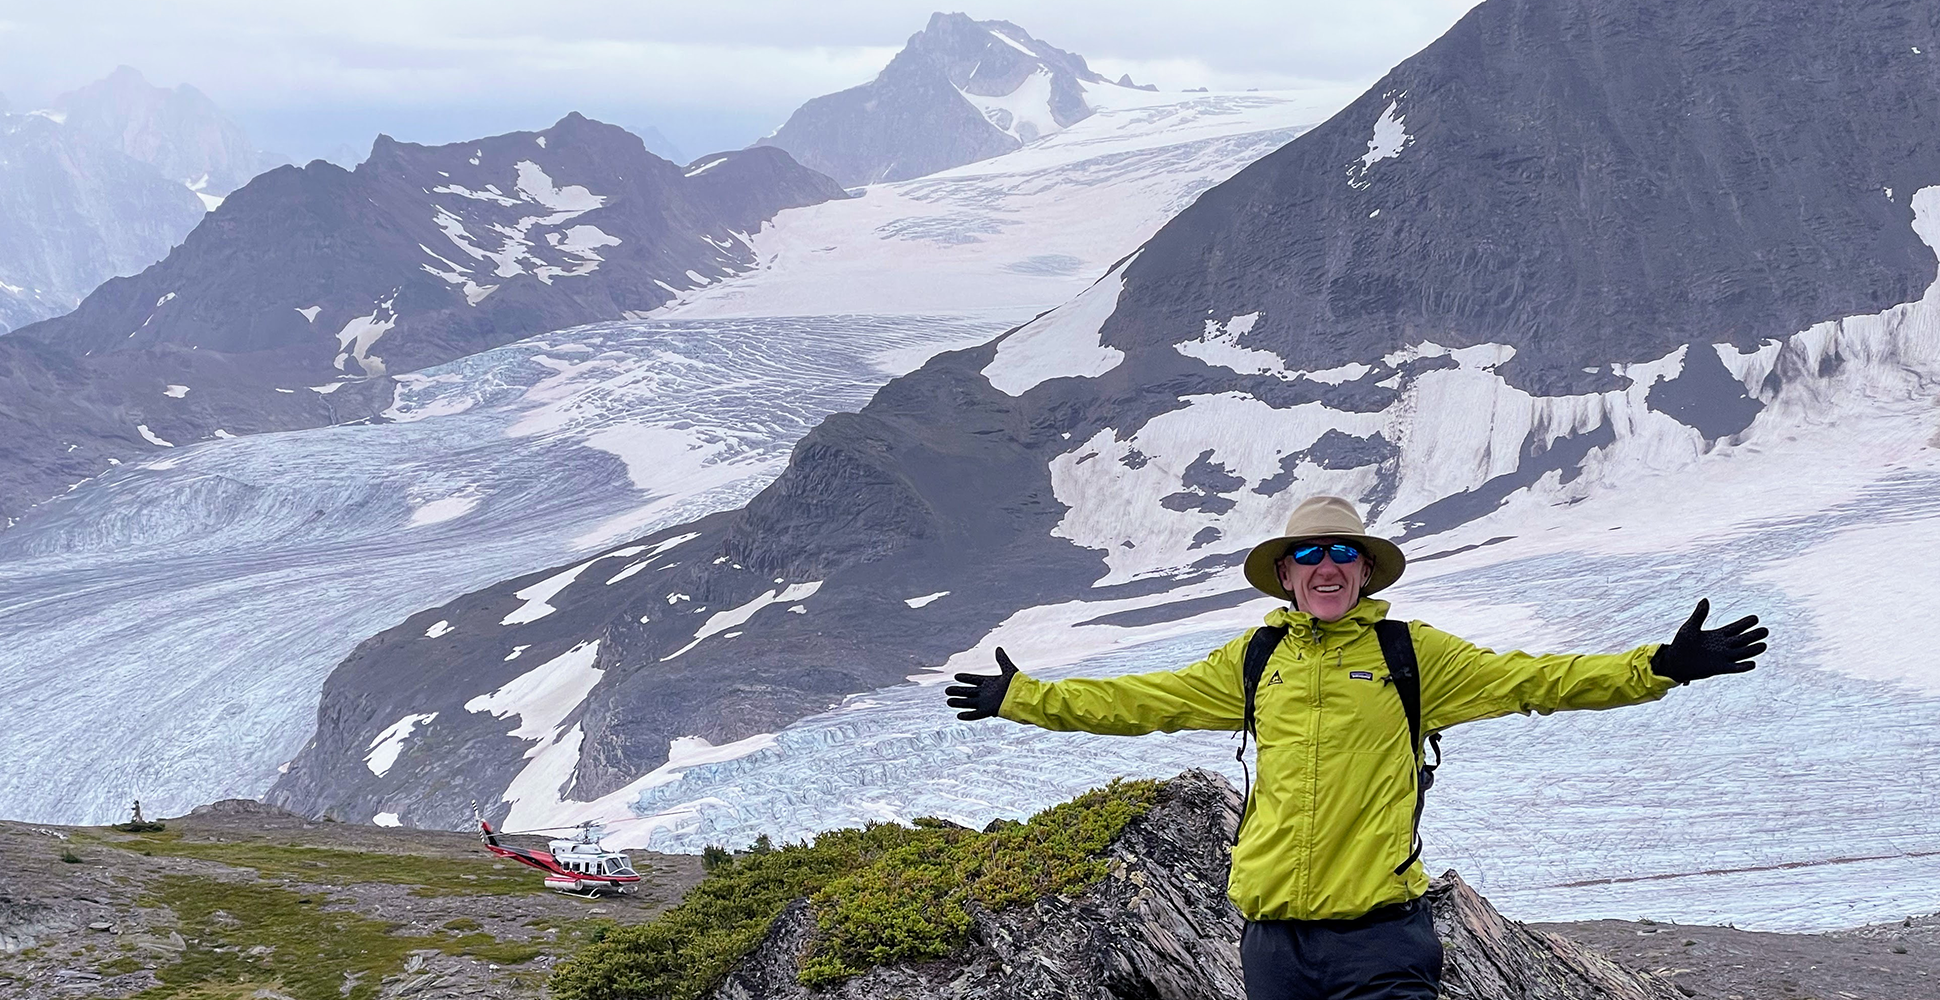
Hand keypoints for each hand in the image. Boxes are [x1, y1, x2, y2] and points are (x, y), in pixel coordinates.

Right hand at [945, 647, 1019, 720]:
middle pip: (968, 691)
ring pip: (969, 702)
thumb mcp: (1009, 670)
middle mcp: (986, 693)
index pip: (974, 679)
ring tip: (948, 701)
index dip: (965, 678)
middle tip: (947, 690)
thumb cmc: (1019, 684)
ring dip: (959, 702)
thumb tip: (998, 648)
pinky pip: (976, 713)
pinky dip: (968, 715)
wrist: (1025, 698)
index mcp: (990, 682)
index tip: (956, 676)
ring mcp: (987, 702)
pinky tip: (959, 715)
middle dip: (958, 691)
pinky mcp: (989, 711)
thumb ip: (1002, 660)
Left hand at [1652, 599, 1768, 684]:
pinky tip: (1752, 664)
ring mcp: (1722, 658)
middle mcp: (1723, 646)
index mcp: (1718, 635)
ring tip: (1763, 645)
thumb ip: (1699, 615)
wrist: (1674, 662)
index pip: (1735, 628)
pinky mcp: (1719, 668)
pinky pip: (1734, 668)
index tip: (1755, 618)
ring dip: (1752, 650)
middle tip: (1765, 631)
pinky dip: (1742, 667)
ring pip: (1742, 653)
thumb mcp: (1690, 628)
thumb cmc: (1681, 644)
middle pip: (1742, 640)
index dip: (1745, 624)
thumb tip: (1705, 600)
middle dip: (1753, 635)